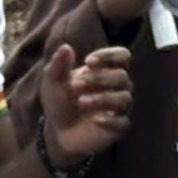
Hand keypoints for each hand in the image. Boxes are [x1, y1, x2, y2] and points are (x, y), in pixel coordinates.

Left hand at [44, 44, 133, 164]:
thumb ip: (58, 64)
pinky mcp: (118, 127)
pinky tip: (95, 120)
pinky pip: (123, 122)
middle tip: (76, 85)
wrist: (57, 131)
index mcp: (106, 70)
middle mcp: (117, 87)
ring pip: (124, 98)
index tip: (88, 61)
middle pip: (121, 76)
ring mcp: (119, 108)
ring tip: (81, 102)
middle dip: (99, 78)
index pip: (122, 56)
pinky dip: (110, 120)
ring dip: (103, 98)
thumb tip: (66, 47)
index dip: (109, 56)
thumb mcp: (53, 82)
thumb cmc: (59, 101)